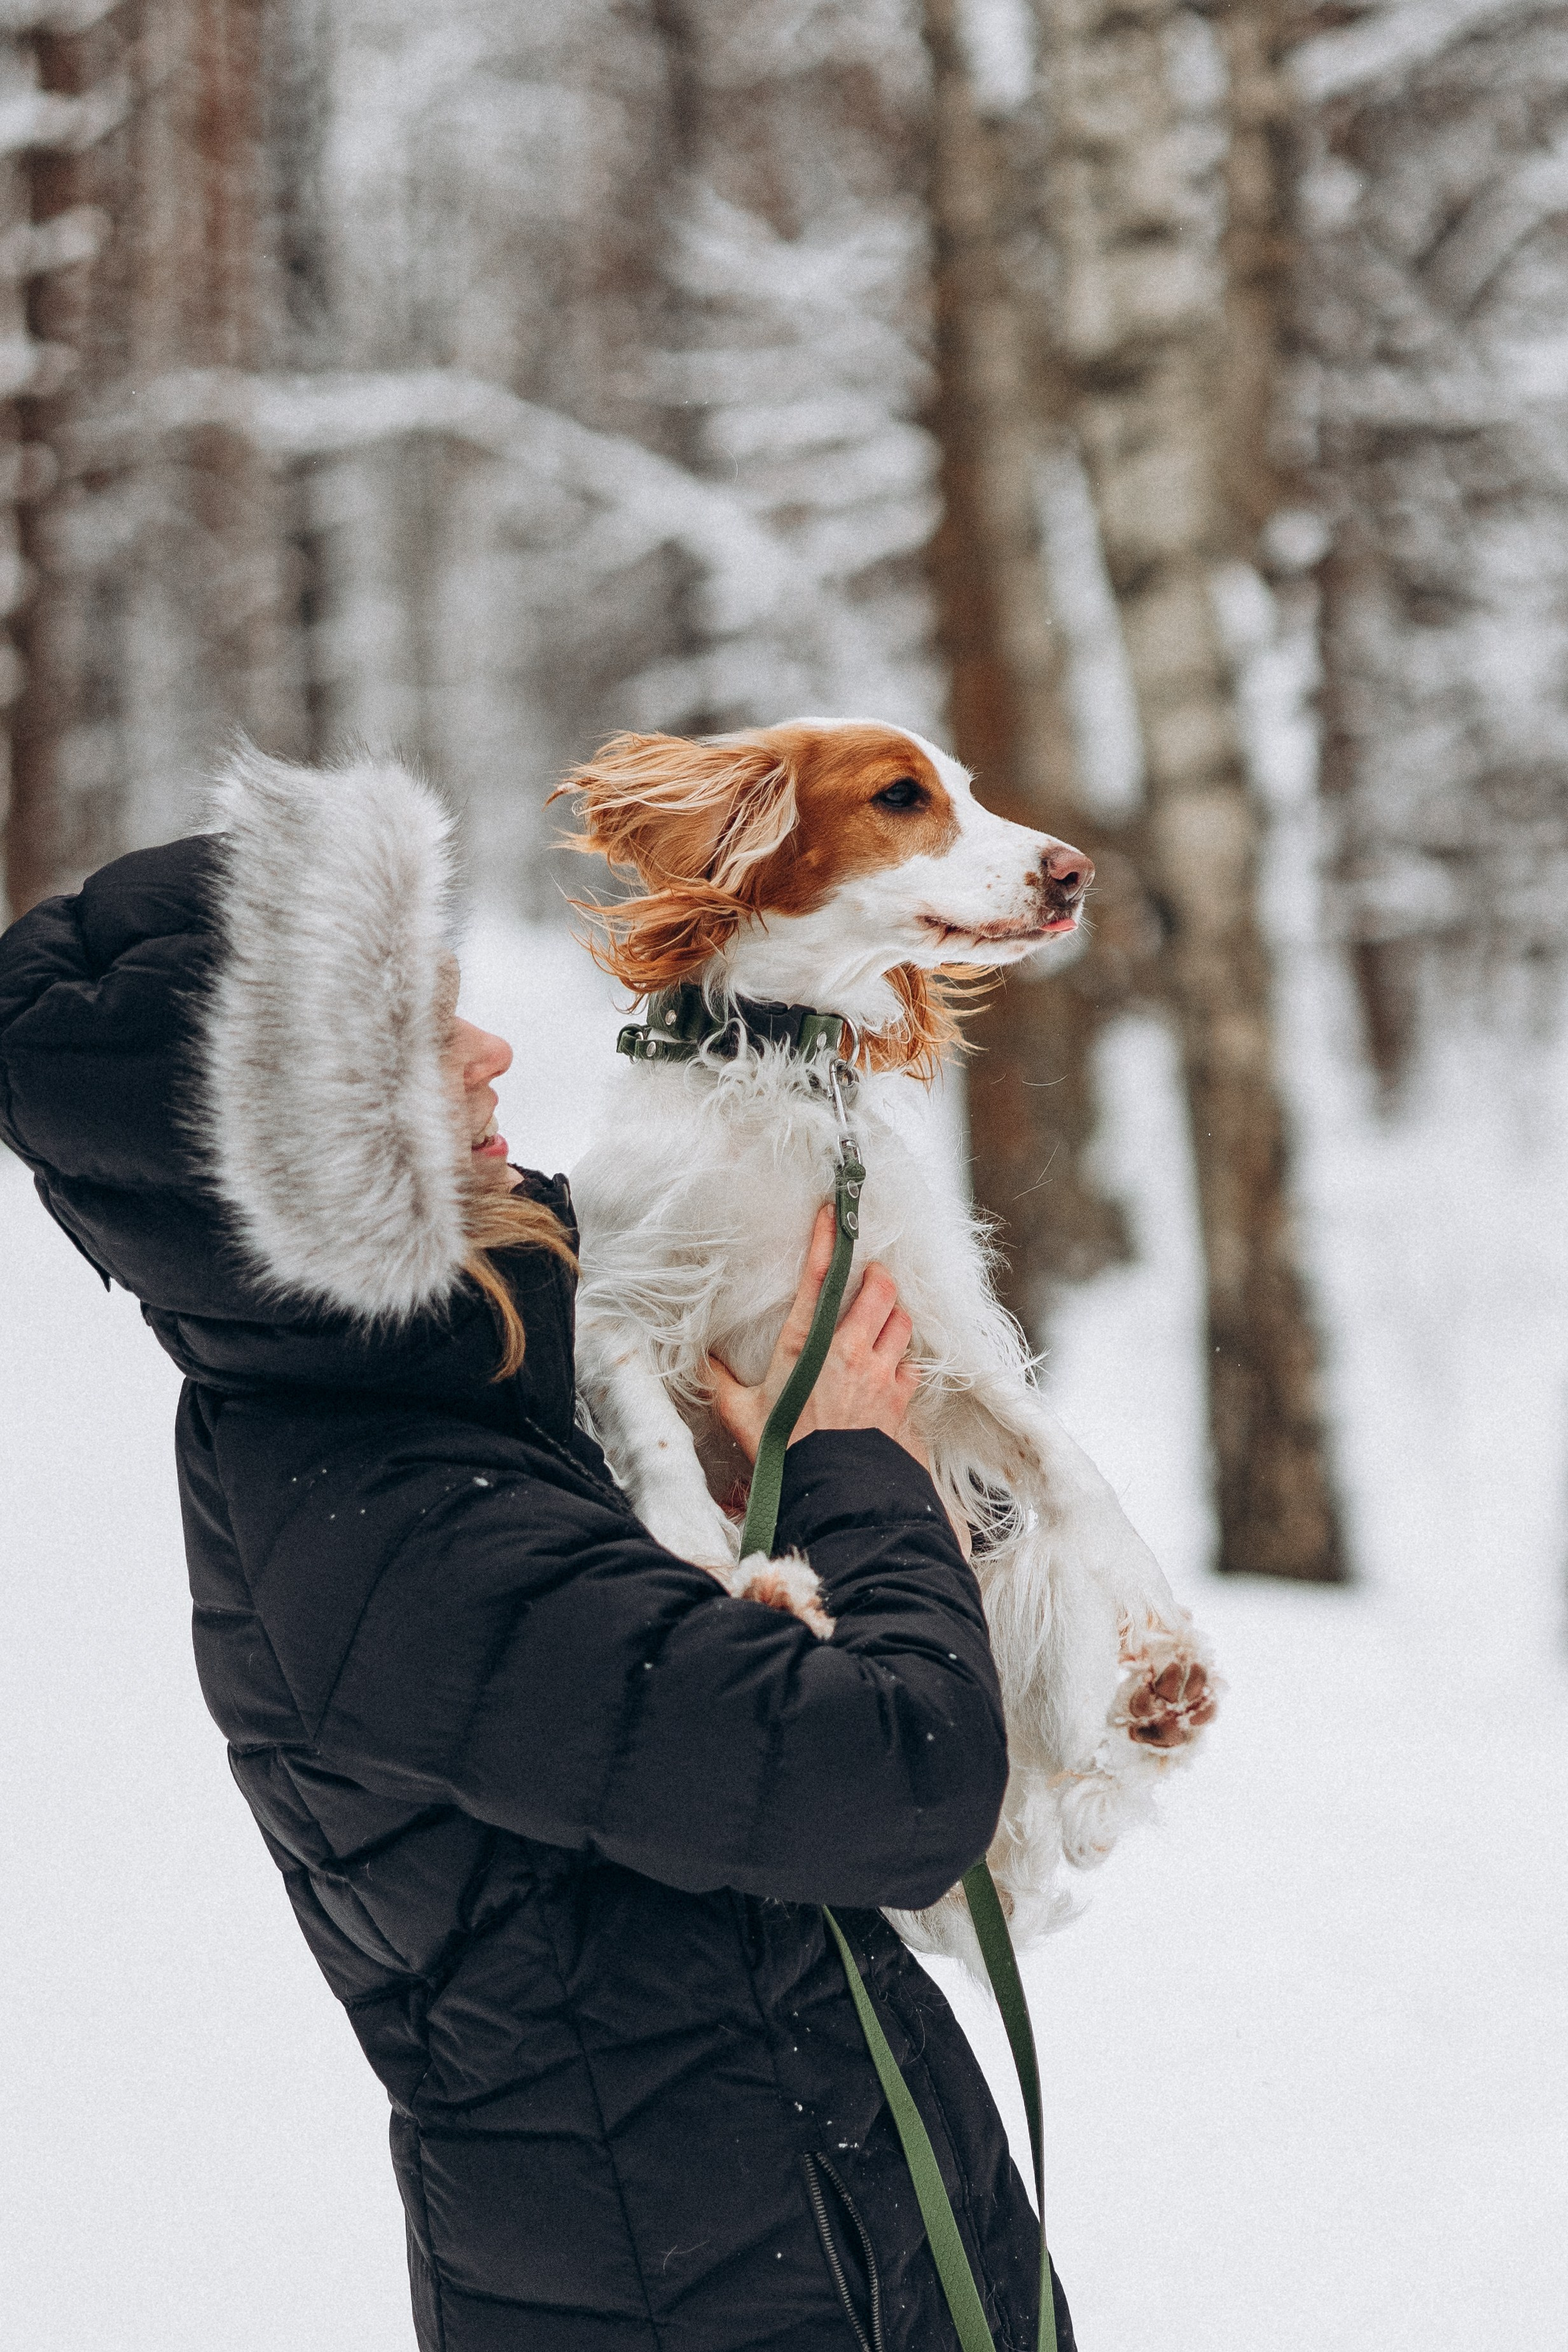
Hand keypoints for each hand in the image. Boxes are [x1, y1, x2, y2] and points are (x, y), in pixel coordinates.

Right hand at [706, 1204, 925, 1467]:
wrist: (831, 1489)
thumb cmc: (782, 1451)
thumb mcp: (740, 1413)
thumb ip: (720, 1381)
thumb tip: (702, 1360)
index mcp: (805, 1344)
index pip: (819, 1278)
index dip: (827, 1240)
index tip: (832, 1214)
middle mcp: (848, 1350)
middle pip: (881, 1291)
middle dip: (878, 1278)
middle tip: (871, 1277)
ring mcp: (879, 1373)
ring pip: (902, 1324)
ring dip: (894, 1318)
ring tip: (883, 1320)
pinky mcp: (900, 1398)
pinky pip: (912, 1365)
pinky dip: (904, 1362)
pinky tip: (892, 1368)